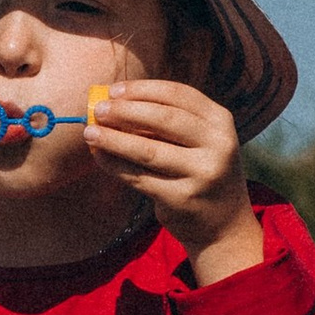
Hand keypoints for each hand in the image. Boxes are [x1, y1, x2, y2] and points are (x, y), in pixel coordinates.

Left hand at [86, 80, 263, 276]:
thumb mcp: (200, 141)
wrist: (224, 224)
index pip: (178, 95)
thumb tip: (115, 104)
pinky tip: (99, 156)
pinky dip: (114, 165)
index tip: (114, 90)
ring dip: (113, 139)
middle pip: (164, 119)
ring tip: (89, 132)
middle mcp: (217, 145)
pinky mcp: (181, 198)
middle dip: (126, 111)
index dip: (143, 90)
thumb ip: (169, 122)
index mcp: (221, 121)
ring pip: (147, 150)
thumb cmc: (201, 171)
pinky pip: (139, 177)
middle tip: (98, 109)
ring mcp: (201, 173)